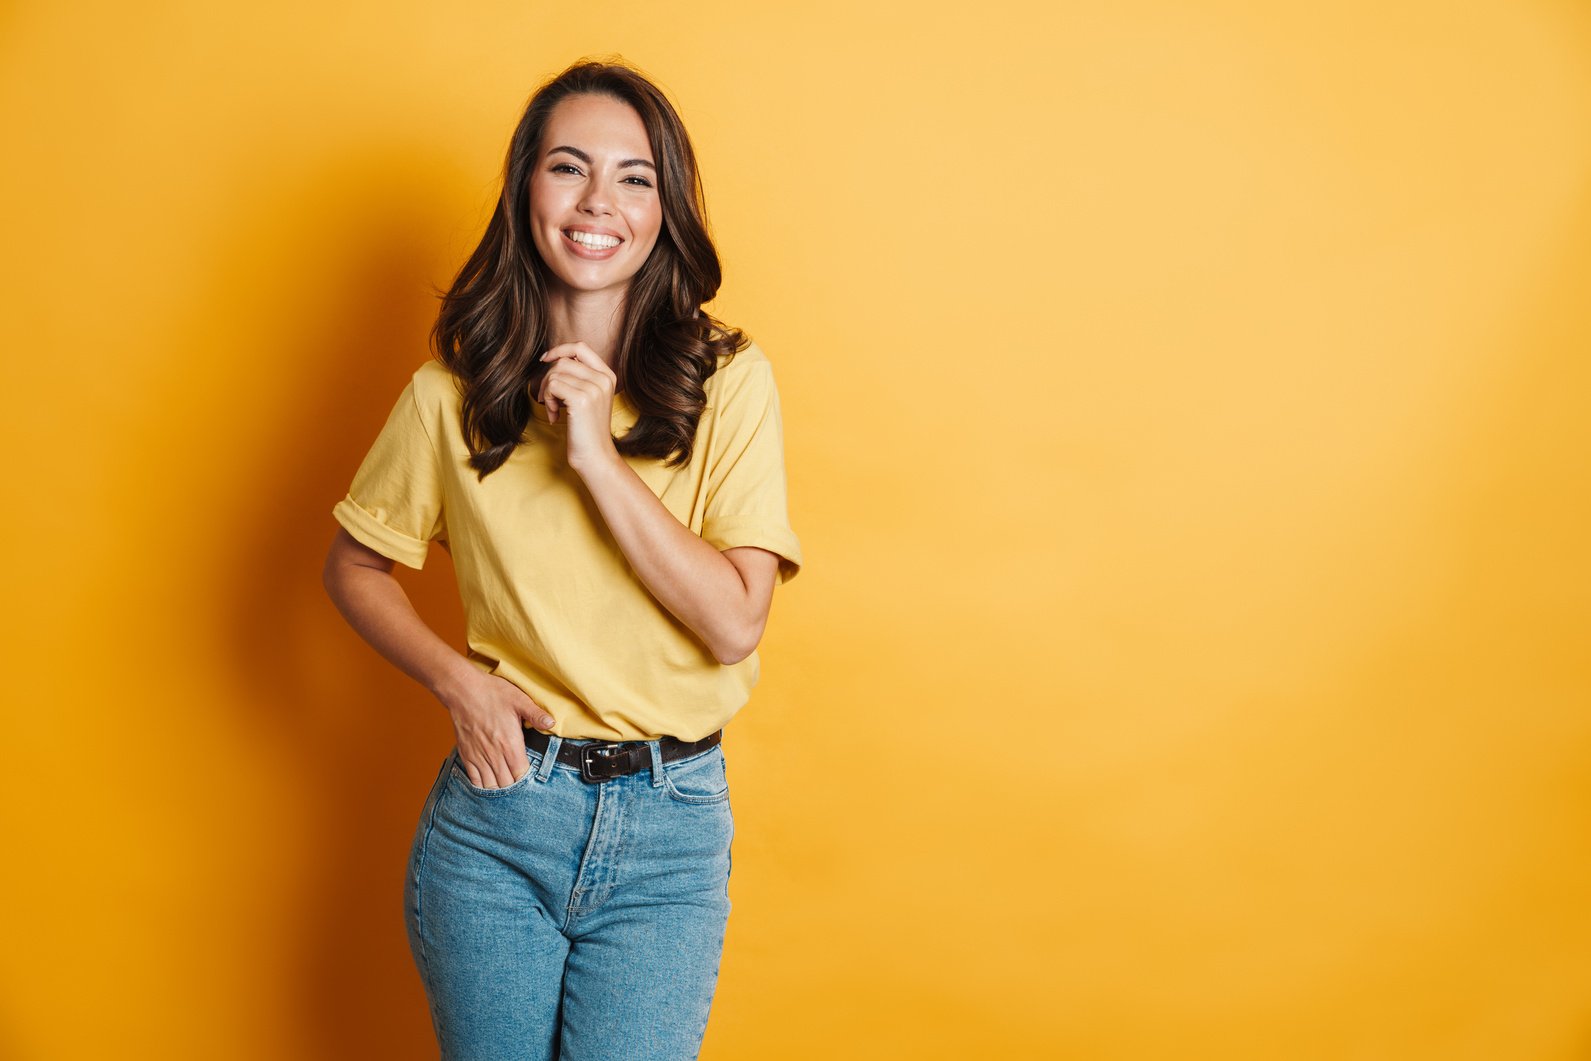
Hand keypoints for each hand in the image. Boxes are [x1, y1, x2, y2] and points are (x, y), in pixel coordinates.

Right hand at [441, 670, 556, 789]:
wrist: (462, 690)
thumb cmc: (491, 693)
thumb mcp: (519, 700)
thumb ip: (536, 714)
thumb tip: (552, 723)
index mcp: (510, 744)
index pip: (521, 774)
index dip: (527, 778)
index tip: (531, 774)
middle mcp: (494, 754)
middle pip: (507, 783)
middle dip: (515, 785)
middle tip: (520, 780)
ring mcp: (478, 756)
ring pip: (491, 785)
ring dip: (500, 787)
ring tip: (506, 782)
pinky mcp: (466, 755)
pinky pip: (474, 780)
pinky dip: (482, 785)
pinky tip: (489, 781)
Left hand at [536, 341, 620, 473]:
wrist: (595, 456)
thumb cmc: (587, 430)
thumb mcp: (588, 398)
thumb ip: (579, 377)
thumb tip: (554, 358)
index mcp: (607, 376)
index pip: (580, 347)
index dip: (559, 350)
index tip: (545, 361)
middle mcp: (603, 379)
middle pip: (563, 361)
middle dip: (548, 378)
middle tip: (548, 399)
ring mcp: (594, 388)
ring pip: (555, 373)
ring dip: (547, 392)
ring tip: (553, 410)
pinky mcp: (581, 400)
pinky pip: (552, 386)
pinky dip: (547, 400)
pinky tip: (554, 416)